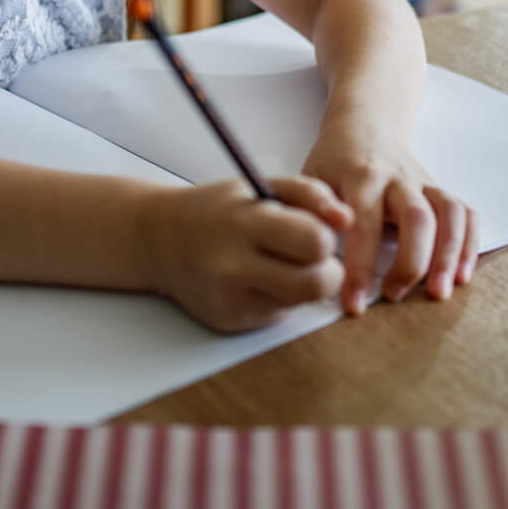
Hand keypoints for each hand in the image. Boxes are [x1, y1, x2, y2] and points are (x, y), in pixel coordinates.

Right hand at [142, 175, 351, 332]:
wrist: (160, 241)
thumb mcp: (260, 186)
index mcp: (245, 223)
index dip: (326, 238)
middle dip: (326, 270)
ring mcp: (232, 299)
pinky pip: (279, 314)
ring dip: (304, 285)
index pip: (315, 243)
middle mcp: (235, 266)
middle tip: (312, 257)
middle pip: (315, 284)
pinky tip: (258, 280)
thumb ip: (309, 194)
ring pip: (301, 303)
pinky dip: (280, 298)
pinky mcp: (231, 321)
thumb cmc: (218, 210)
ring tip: (282, 265)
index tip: (317, 232)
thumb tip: (346, 219)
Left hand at [305, 119, 477, 314]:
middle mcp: (397, 178)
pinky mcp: (440, 191)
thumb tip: (315, 250)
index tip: (355, 304)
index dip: (360, 268)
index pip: (365, 224)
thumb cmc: (335, 161)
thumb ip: (313, 212)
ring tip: (438, 293)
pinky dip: (469, 244)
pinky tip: (462, 275)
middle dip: (410, 262)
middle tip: (394, 296)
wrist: (366, 125)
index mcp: (361, 176)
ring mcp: (423, 183)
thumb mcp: (311, 177)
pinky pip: (466, 213)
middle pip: (416, 216)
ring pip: (449, 213)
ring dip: (449, 255)